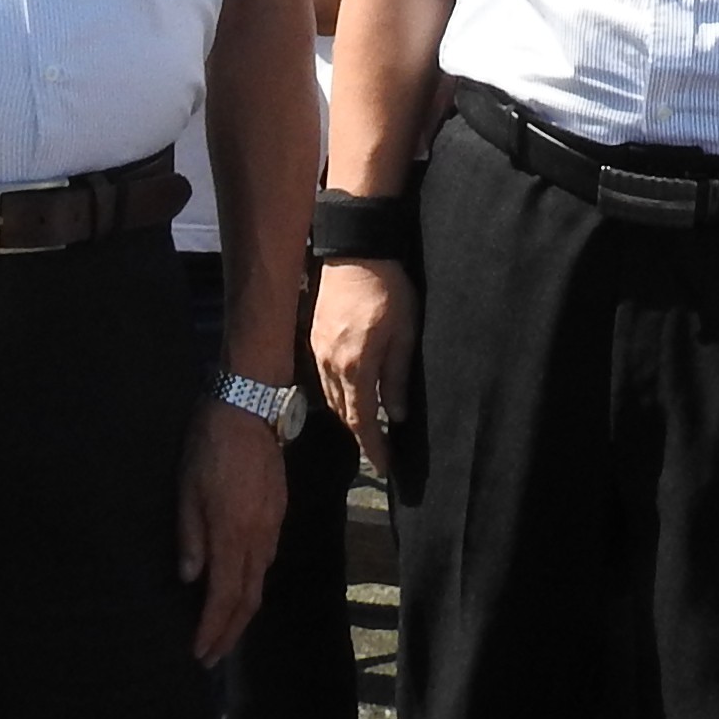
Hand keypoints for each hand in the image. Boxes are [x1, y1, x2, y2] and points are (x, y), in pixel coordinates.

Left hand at [177, 400, 286, 663]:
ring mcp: (273, 525)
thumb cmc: (208, 448)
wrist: (249, 409)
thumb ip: (191, 538)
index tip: (201, 653)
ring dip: (242, 610)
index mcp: (232, 535)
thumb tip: (190, 578)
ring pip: (260, 581)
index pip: (224, 597)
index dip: (214, 630)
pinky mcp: (279, 512)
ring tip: (223, 628)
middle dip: (230, 631)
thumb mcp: (187, 492)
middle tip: (212, 655)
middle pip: (249, 599)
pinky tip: (239, 585)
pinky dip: (252, 583)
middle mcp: (258, 538)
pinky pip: (266, 559)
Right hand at [309, 255, 413, 469]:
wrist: (356, 252)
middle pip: (343, 413)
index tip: (385, 466)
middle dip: (360, 434)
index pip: (361, 421)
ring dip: (348, 414)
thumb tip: (396, 415)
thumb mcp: (405, 335)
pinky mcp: (314, 338)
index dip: (373, 447)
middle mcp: (330, 365)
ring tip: (367, 426)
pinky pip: (324, 378)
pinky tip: (351, 392)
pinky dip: (338, 393)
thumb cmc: (388, 290)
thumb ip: (397, 378)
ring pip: (331, 397)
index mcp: (355, 368)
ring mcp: (318, 351)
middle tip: (380, 449)